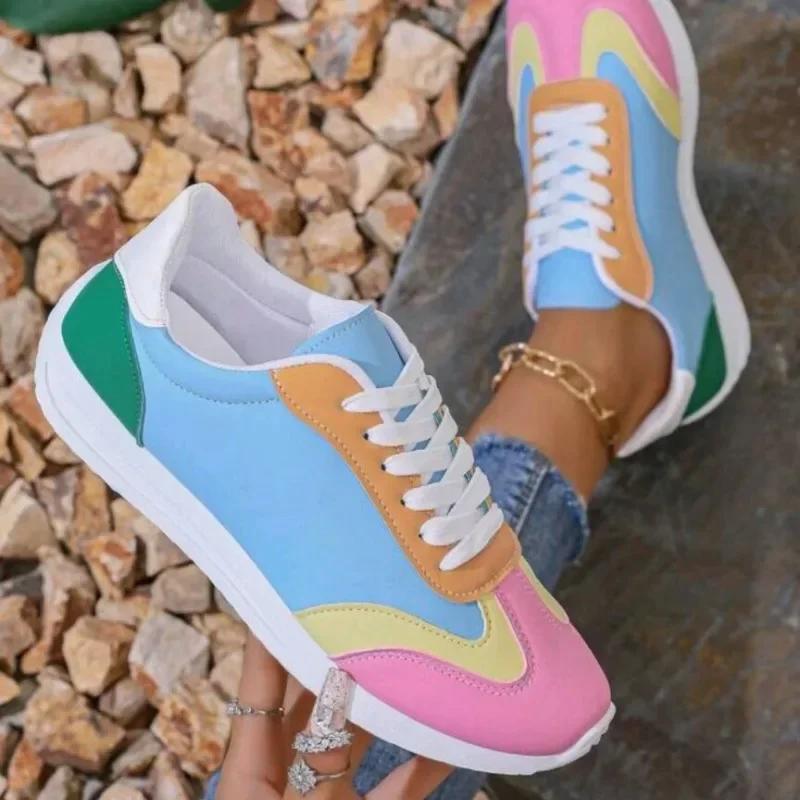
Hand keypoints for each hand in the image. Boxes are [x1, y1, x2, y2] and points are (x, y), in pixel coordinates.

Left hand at [216, 632, 454, 798]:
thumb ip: (319, 760)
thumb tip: (339, 694)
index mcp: (252, 774)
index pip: (259, 691)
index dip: (269, 641)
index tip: (286, 589)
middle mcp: (289, 779)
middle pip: (313, 707)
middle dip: (338, 663)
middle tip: (367, 613)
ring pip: (358, 742)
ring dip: (385, 710)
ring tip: (413, 660)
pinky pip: (396, 786)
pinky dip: (422, 764)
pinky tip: (452, 737)